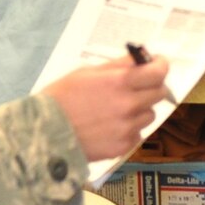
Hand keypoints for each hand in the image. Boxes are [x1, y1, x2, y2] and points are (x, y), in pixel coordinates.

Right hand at [42, 53, 168, 159]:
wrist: (43, 134)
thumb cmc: (61, 98)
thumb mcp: (87, 73)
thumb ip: (118, 66)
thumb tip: (142, 58)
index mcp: (119, 82)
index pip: (158, 72)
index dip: (161, 66)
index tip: (158, 64)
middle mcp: (127, 105)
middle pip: (159, 93)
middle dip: (152, 86)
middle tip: (138, 86)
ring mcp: (127, 128)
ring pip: (150, 114)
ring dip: (140, 109)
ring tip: (116, 109)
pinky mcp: (123, 146)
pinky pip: (137, 133)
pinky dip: (129, 129)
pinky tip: (110, 126)